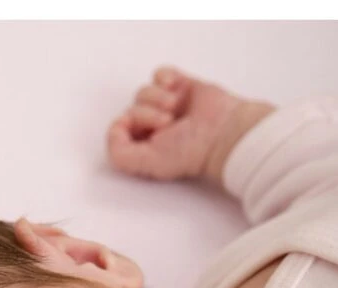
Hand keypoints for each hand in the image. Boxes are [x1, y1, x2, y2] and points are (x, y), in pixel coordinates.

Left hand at [107, 65, 245, 181]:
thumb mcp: (147, 163)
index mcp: (144, 147)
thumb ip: (120, 154)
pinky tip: (175, 88)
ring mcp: (167, 106)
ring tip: (175, 110)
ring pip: (143, 91)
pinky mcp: (180, 87)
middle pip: (131, 109)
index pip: (118, 130)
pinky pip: (159, 74)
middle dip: (145, 114)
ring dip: (156, 98)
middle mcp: (153, 128)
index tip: (139, 130)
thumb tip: (114, 128)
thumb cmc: (190, 152)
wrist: (222, 132)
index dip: (123, 127)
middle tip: (167, 124)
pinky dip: (164, 77)